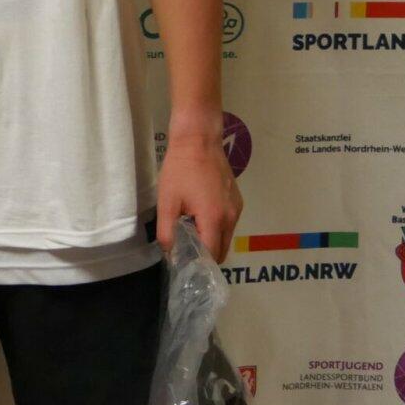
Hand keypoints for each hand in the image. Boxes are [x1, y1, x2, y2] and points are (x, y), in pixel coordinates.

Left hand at [155, 135, 241, 262]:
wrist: (198, 140)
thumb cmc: (180, 170)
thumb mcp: (167, 201)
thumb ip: (168, 231)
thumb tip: (169, 253)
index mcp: (215, 220)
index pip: (211, 255)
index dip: (197, 263)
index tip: (183, 264)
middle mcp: (231, 218)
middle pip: (222, 250)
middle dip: (205, 256)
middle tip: (185, 252)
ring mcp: (237, 208)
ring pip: (226, 237)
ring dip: (211, 241)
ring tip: (189, 234)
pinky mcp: (237, 200)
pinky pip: (228, 223)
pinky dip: (216, 228)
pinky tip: (198, 217)